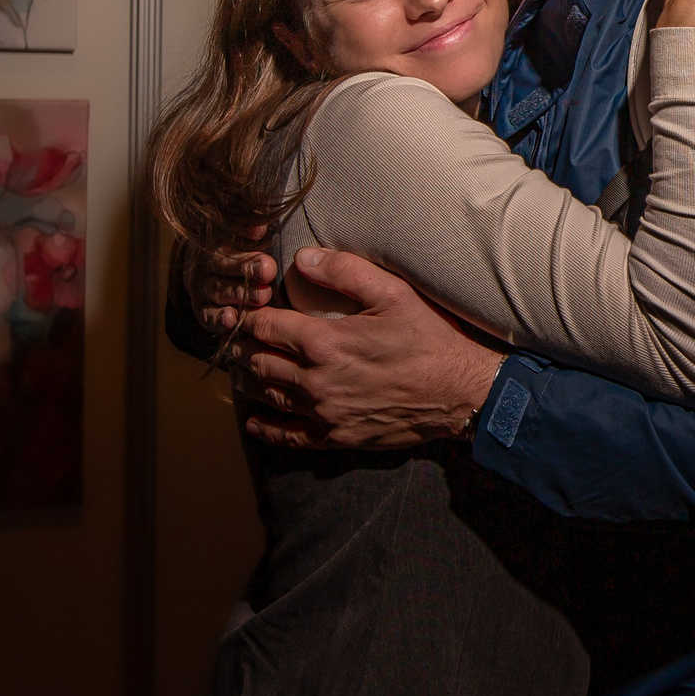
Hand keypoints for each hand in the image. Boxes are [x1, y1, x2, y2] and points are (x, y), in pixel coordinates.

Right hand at [187, 226, 276, 334]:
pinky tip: (232, 319)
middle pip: (225, 266)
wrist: (205, 273)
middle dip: (247, 268)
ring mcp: (202, 290)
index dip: (245, 238)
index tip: (262, 237)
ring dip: (240, 294)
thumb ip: (250, 226)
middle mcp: (206, 266)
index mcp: (216, 242)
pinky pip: (209, 317)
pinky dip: (219, 319)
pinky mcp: (203, 312)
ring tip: (262, 296)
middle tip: (268, 270)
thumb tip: (259, 227)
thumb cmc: (236, 250)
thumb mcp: (240, 234)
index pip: (228, 238)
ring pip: (219, 291)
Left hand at [232, 248, 503, 448]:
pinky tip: (254, 422)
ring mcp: (324, 413)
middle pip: (259, 362)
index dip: (250, 315)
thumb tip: (301, 258)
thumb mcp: (393, 293)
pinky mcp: (336, 437)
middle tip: (235, 337)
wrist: (460, 394)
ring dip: (250, 381)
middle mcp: (316, 380)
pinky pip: (290, 435)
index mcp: (324, 341)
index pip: (265, 327)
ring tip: (240, 368)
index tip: (245, 309)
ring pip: (268, 396)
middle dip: (243, 347)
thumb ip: (345, 270)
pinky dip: (267, 429)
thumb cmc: (429, 340)